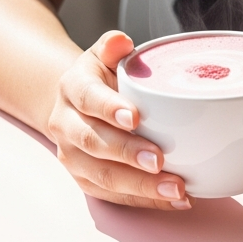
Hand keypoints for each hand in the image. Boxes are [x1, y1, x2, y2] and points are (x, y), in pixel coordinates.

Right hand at [45, 30, 190, 208]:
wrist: (73, 106)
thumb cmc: (100, 80)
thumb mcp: (103, 56)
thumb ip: (112, 47)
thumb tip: (122, 41)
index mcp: (72, 88)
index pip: (88, 98)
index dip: (109, 108)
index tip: (135, 117)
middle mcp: (66, 124)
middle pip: (93, 142)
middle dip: (128, 153)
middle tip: (160, 159)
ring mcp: (73, 156)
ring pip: (103, 175)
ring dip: (141, 185)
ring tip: (176, 189)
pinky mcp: (85, 180)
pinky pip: (113, 195)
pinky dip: (145, 200)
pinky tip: (174, 200)